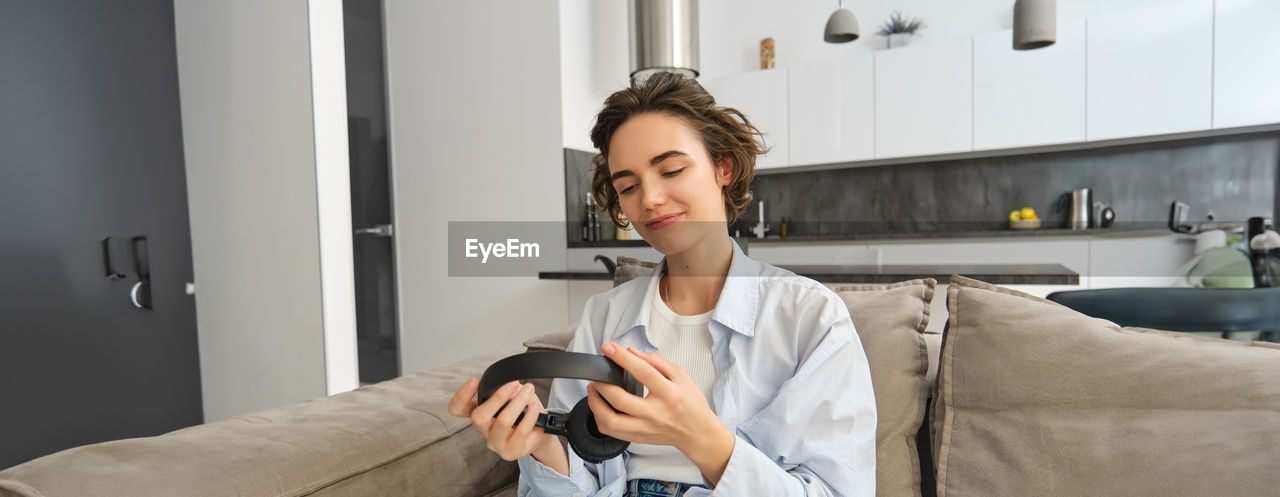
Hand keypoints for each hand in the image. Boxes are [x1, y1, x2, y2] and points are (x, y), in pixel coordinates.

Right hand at [447, 378, 567, 473]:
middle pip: (478, 417)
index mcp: (478, 414)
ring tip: (528, 391)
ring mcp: (496, 443)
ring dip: (518, 402)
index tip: (474, 381)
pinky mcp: (511, 451)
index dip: (461, 396)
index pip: (457, 409)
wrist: (539, 433)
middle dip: (497, 397)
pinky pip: (520, 432)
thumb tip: (511, 385)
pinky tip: (534, 407)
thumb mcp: (511, 396)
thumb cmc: (522, 412)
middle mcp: (483, 430)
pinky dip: (529, 416)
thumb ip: (506, 390)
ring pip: (502, 423)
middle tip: (513, 384)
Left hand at [589, 342, 734, 483]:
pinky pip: (612, 432)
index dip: (622, 358)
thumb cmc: (691, 403)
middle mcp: (656, 413)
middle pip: (621, 399)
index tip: (608, 348)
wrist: (698, 432)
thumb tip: (632, 353)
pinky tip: (600, 407)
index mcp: (669, 393)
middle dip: (602, 383)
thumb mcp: (681, 375)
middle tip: (597, 374)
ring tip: (593, 390)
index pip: (643, 372)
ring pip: (611, 421)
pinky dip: (600, 418)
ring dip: (595, 404)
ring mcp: (646, 428)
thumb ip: (656, 362)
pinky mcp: (639, 438)